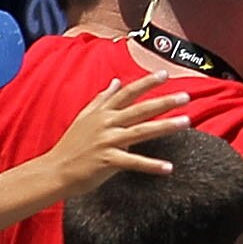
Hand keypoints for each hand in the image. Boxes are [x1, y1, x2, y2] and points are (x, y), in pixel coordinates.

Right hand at [46, 72, 188, 195]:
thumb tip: (116, 81)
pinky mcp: (107, 160)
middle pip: (139, 109)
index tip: (164, 73)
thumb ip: (103, 99)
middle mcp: (106, 124)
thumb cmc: (72, 145)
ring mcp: (107, 141)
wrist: (55, 170)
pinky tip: (169, 167)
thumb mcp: (85, 117)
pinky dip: (151, 165)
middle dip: (164, 101)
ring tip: (186, 122)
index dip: (146, 83)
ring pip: (141, 131)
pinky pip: (134, 162)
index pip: (128, 93)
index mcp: (103, 113)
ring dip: (165, 126)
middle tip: (186, 96)